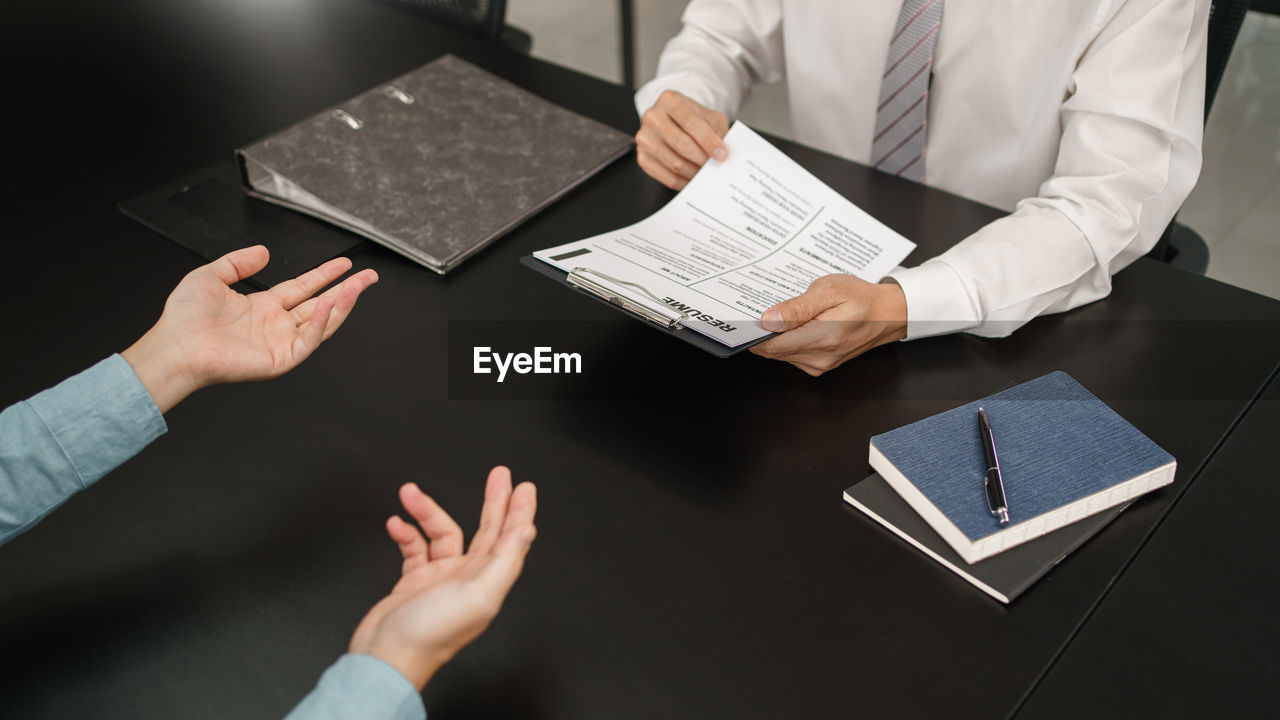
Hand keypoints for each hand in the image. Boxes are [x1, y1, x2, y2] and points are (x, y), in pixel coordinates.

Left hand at [121, 245, 377, 412]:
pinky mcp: (280, 359)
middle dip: (347, 290)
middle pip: (321, 304)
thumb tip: (263, 252)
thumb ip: (238, 262)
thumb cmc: (185, 318)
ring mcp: (280, 342)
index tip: (345, 264)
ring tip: (357, 287)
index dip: (324, 275)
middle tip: (370, 276)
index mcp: (263, 307)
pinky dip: (321, 324)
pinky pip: (308, 341)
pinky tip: (329, 305)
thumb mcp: (210, 276)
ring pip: (321, 322)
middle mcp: (276, 324)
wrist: (176, 345)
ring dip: (342, 304)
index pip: (303, 288)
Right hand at [349, 467, 537, 690]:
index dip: (521, 512)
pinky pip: (414, 548)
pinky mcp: (415, 582)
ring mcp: (441, 579)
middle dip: (493, 501)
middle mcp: (468, 578)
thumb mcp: (478, 595)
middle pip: (487, 530)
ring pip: (441, 533)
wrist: (386, 657)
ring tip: (409, 493)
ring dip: (426, 512)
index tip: (525, 488)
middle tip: (499, 474)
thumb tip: (527, 532)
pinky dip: (406, 533)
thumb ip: (504, 562)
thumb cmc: (431, 635)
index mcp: (488, 581)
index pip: (512, 539)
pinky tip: (397, 523)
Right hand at [636, 90, 729, 189]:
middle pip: (681, 144)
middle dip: (702, 159)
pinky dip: (683, 182)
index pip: (691, 122)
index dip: (708, 141)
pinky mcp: (642, 157)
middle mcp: (653, 117)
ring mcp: (644, 137)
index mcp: (670, 100)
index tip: (722, 155)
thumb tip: (723, 154)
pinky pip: (666, 177)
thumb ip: (717, 131)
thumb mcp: (709, 116)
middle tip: (715, 167)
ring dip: (694, 172)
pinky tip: (693, 179)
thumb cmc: (692, 119)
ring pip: (674, 163)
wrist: (673, 121)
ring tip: (706, 174)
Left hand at [750, 274, 907, 375]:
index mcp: (822, 339)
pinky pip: (793, 355)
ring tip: (784, 313)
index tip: (743, 319)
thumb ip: (797, 308)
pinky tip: (795, 324)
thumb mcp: (829, 291)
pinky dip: (788, 340)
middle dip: (764, 332)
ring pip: (781, 354)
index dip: (753, 334)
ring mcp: (819, 365)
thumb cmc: (862, 299)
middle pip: (773, 351)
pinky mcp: (820, 365)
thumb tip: (769, 320)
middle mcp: (819, 358)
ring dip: (776, 336)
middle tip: (760, 308)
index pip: (771, 346)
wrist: (888, 314)